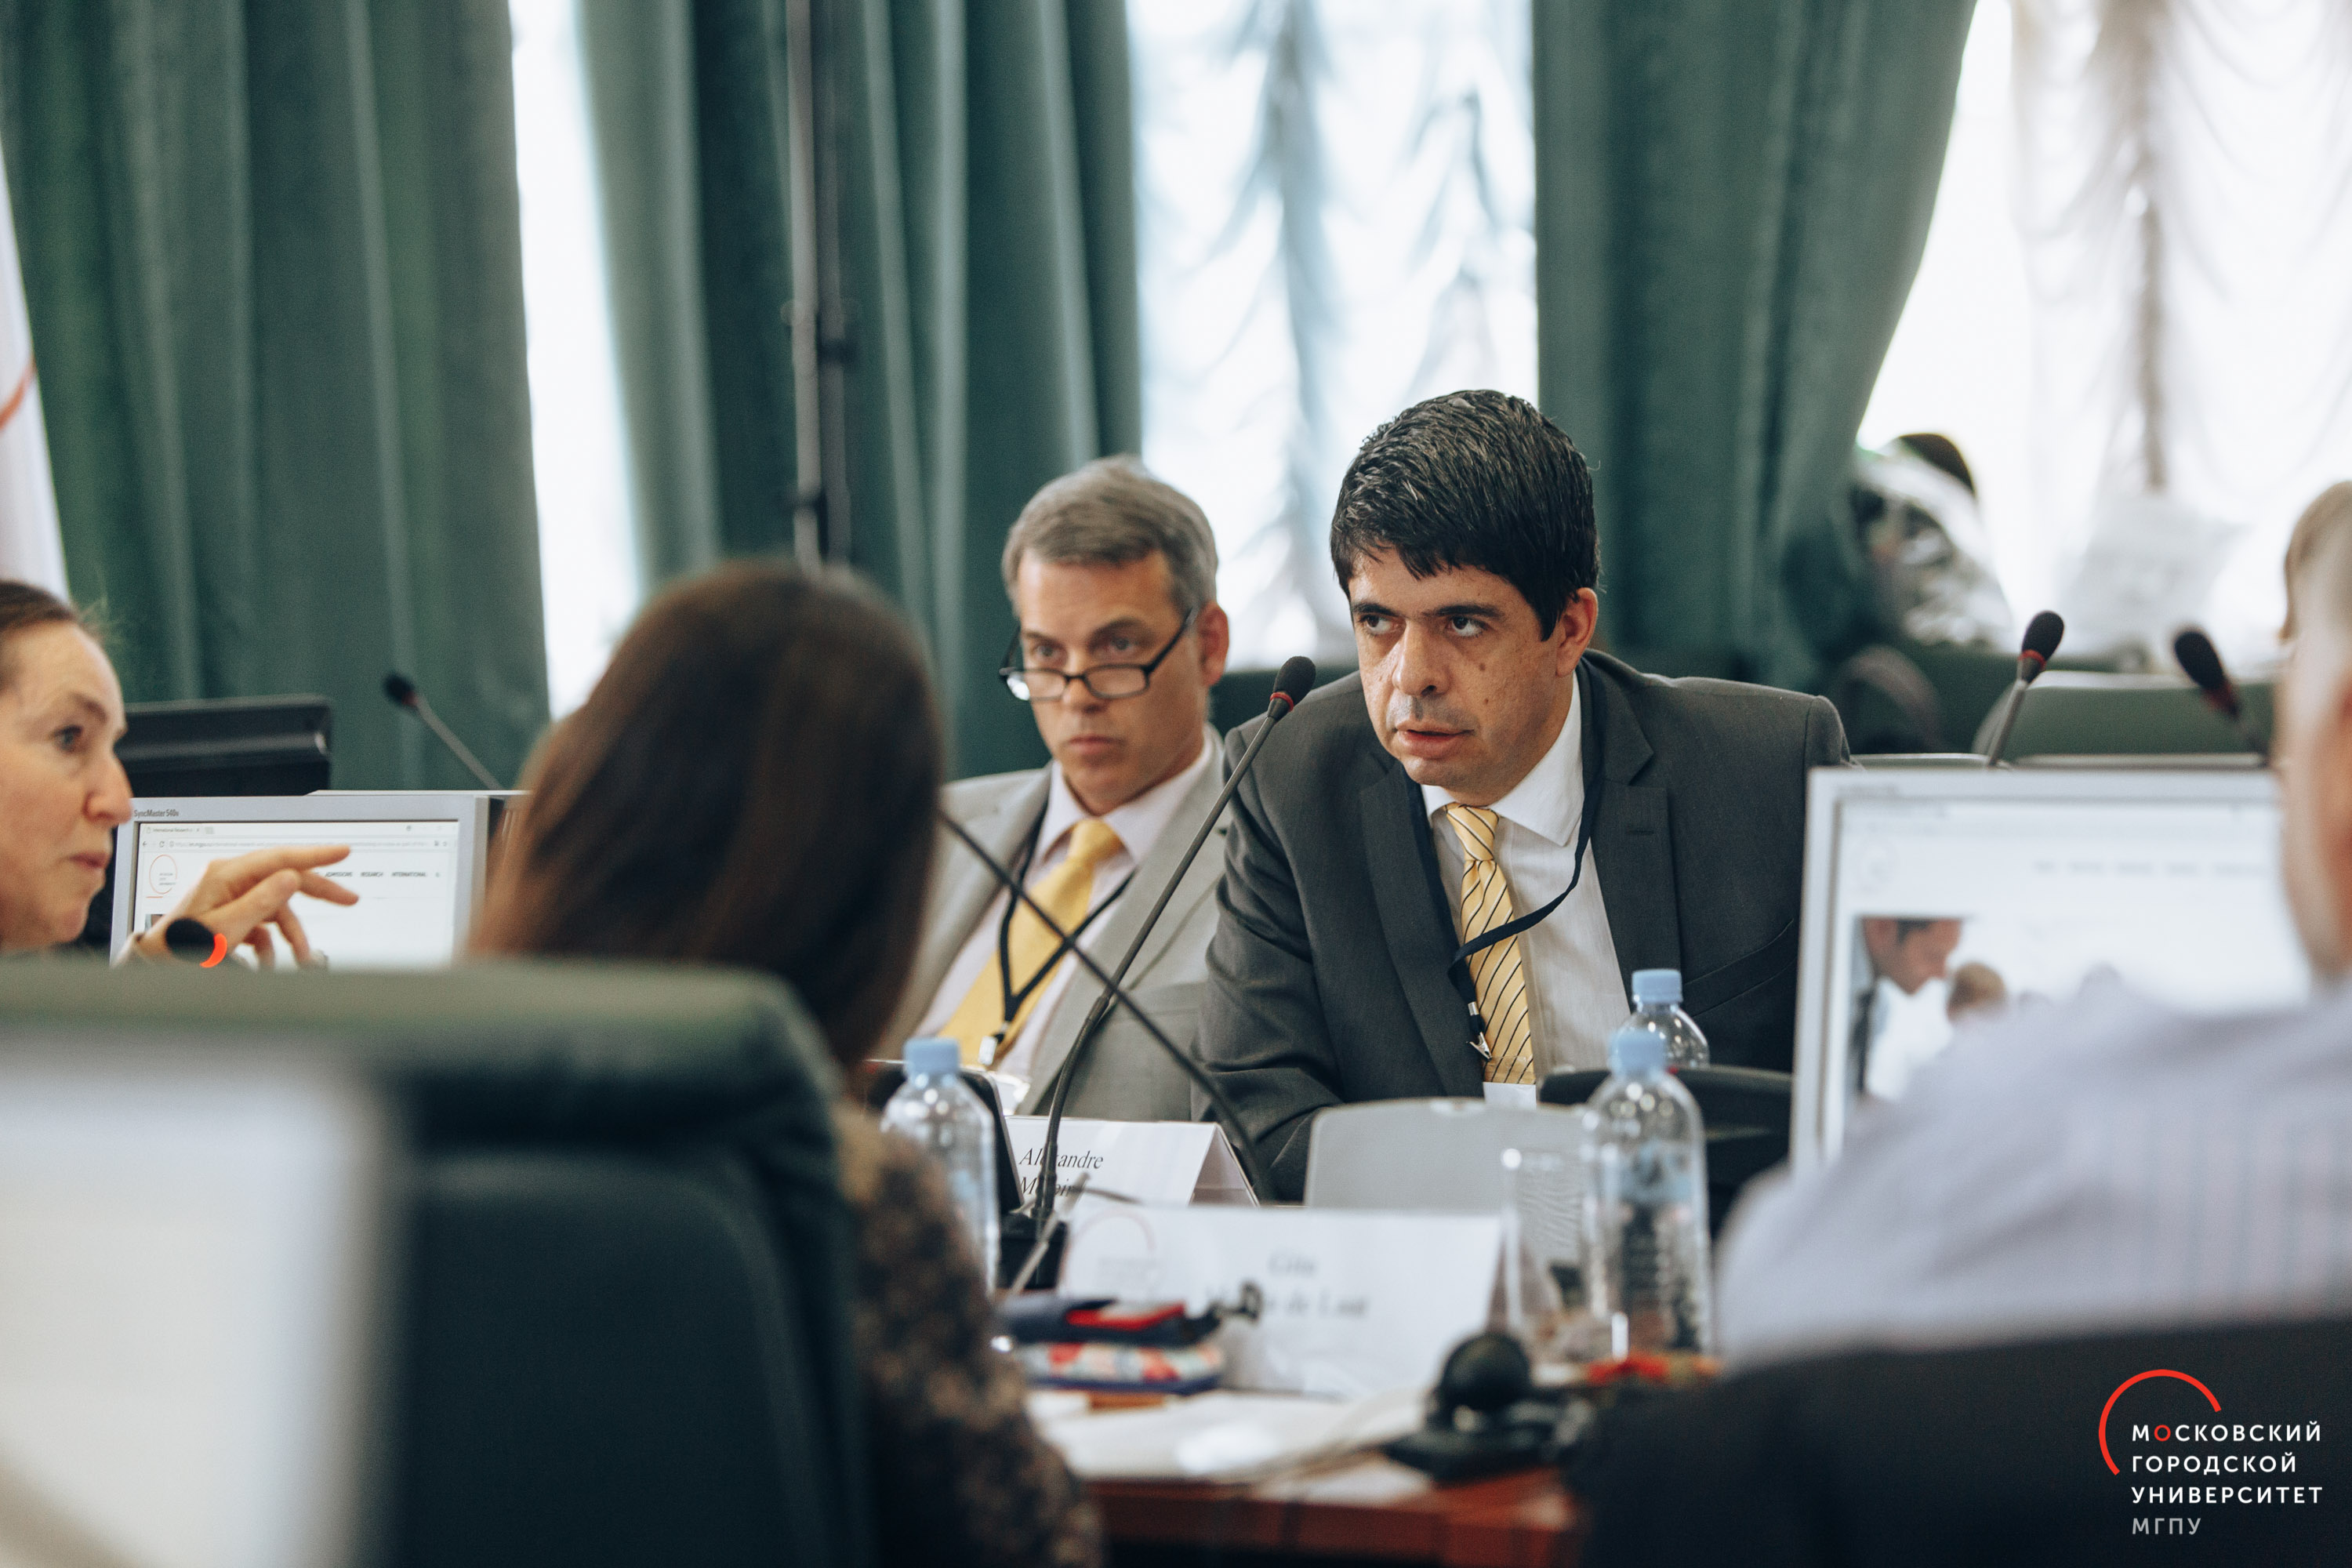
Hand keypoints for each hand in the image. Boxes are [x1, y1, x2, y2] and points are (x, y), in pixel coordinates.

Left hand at [132, 844, 358, 968]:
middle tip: (348, 898)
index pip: (280, 858)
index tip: (342, 851)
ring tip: (300, 958)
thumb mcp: (225, 928)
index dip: (315, 854)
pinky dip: (273, 942)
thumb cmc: (180, 948)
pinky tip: (267, 959)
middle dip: (319, 893)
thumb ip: (260, 902)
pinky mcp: (234, 913)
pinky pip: (266, 923)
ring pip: (279, 908)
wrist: (156, 966)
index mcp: (226, 875)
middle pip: (286, 878)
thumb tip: (290, 879)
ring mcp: (233, 897)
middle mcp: (231, 880)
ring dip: (293, 935)